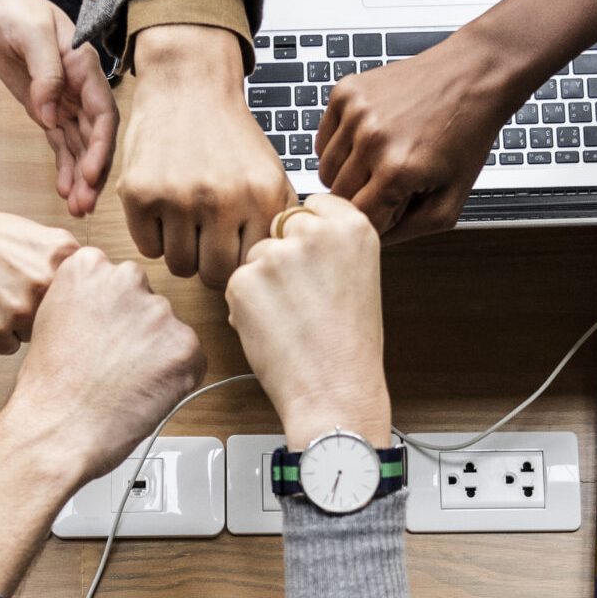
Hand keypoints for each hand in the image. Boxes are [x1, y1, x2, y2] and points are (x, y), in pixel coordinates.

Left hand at [0, 0, 115, 215]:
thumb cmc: (17, 9)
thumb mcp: (32, 34)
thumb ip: (45, 73)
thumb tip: (48, 112)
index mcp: (84, 68)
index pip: (103, 113)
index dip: (101, 146)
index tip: (91, 173)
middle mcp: (80, 89)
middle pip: (95, 137)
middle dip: (93, 172)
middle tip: (85, 203)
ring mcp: (64, 101)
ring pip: (79, 146)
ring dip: (80, 177)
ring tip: (78, 208)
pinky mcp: (46, 110)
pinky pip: (60, 144)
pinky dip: (64, 167)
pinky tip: (66, 190)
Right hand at [0, 200, 79, 353]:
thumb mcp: (42, 239)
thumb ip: (67, 268)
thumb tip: (90, 301)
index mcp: (65, 257)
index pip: (82, 300)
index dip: (64, 302)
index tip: (52, 299)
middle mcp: (47, 282)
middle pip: (60, 321)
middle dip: (41, 314)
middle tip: (14, 292)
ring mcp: (21, 308)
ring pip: (34, 337)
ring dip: (17, 325)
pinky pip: (7, 348)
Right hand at [0, 247, 208, 484]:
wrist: (57, 428)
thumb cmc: (49, 386)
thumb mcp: (52, 318)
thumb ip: (86, 299)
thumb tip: (112, 307)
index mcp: (88, 266)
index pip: (117, 279)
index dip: (110, 314)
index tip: (100, 334)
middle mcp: (127, 279)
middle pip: (146, 301)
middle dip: (137, 330)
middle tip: (113, 362)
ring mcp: (159, 312)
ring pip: (168, 331)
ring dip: (156, 354)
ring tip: (123, 383)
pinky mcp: (185, 345)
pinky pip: (190, 359)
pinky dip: (175, 379)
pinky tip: (142, 393)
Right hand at [117, 24, 293, 288]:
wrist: (188, 86)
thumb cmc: (230, 136)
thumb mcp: (271, 172)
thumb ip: (279, 220)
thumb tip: (280, 265)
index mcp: (262, 196)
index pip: (251, 266)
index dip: (241, 262)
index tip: (233, 250)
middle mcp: (222, 199)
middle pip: (214, 275)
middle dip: (210, 264)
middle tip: (206, 241)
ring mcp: (177, 198)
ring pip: (179, 265)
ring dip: (182, 251)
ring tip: (186, 222)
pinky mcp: (139, 194)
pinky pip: (148, 248)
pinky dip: (155, 237)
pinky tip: (164, 210)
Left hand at [224, 195, 391, 447]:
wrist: (335, 390)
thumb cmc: (350, 346)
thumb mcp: (359, 277)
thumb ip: (331, 245)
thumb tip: (295, 231)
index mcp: (352, 226)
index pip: (312, 207)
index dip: (308, 237)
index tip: (314, 261)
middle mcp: (315, 232)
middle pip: (279, 228)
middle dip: (282, 257)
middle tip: (303, 299)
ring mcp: (276, 255)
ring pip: (255, 257)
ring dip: (262, 283)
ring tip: (292, 320)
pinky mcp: (244, 280)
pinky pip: (236, 284)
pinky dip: (246, 306)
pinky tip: (273, 330)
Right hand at [315, 40, 517, 240]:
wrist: (473, 75)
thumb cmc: (466, 136)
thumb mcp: (451, 201)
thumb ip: (409, 232)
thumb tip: (372, 242)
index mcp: (397, 171)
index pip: (359, 221)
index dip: (378, 219)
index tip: (396, 207)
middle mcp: (371, 139)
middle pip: (338, 197)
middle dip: (362, 197)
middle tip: (392, 183)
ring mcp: (355, 112)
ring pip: (325, 170)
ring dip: (348, 173)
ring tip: (381, 160)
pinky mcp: (345, 92)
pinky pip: (323, 140)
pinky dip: (341, 147)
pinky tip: (370, 139)